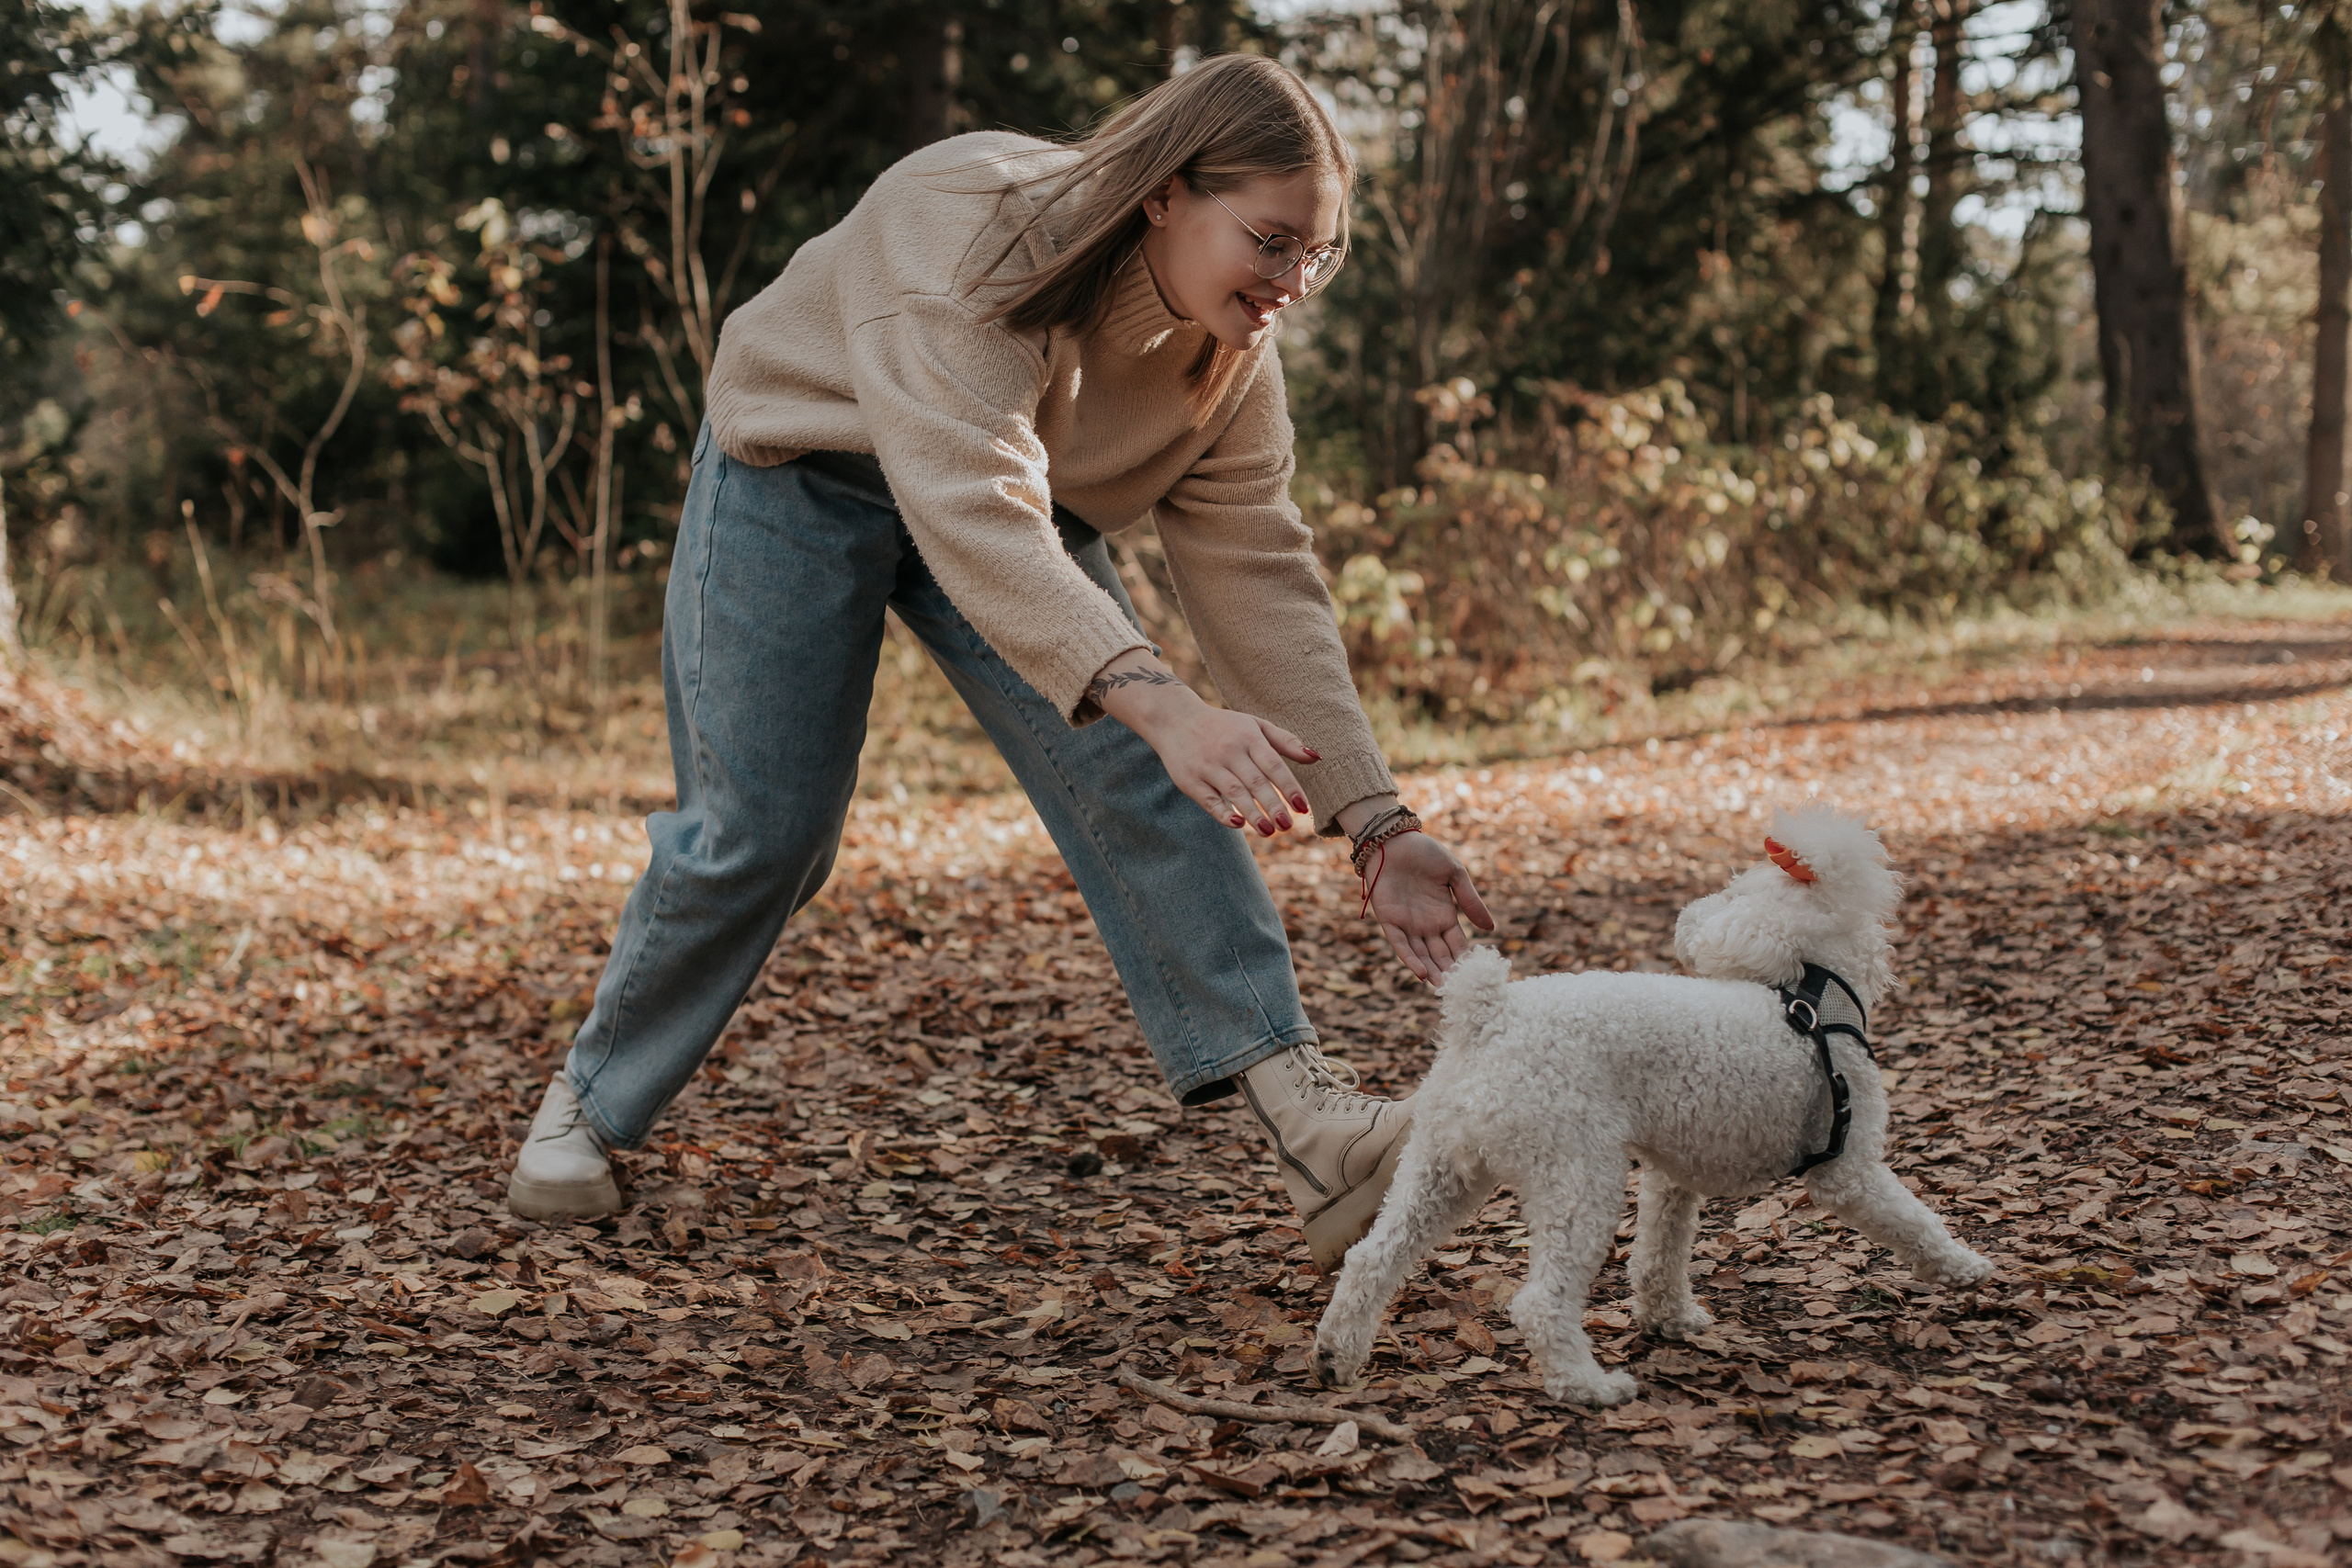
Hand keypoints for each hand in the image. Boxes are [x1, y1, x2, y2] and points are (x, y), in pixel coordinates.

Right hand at [1090, 650, 1317, 834]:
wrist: (1175, 719)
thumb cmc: (1223, 726)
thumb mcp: (1254, 725)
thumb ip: (1285, 741)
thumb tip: (1316, 757)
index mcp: (1248, 737)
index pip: (1273, 764)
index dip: (1289, 787)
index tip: (1303, 808)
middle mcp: (1229, 751)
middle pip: (1255, 782)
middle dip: (1273, 805)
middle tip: (1288, 826)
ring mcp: (1208, 766)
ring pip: (1234, 793)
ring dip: (1253, 814)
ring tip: (1270, 832)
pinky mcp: (1190, 780)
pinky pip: (1209, 800)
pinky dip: (1223, 813)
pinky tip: (1238, 825)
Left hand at [1360, 829, 1493, 982]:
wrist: (1394, 839)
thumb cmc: (1425, 852)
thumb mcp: (1455, 874)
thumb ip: (1470, 900)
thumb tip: (1490, 929)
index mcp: (1444, 915)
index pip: (1457, 944)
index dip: (1465, 960)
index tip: (1477, 977)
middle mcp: (1426, 924)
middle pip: (1439, 955)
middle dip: (1449, 972)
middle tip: (1460, 992)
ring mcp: (1407, 924)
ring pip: (1420, 955)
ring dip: (1431, 971)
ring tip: (1443, 988)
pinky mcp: (1389, 920)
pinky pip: (1400, 944)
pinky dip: (1410, 959)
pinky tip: (1421, 974)